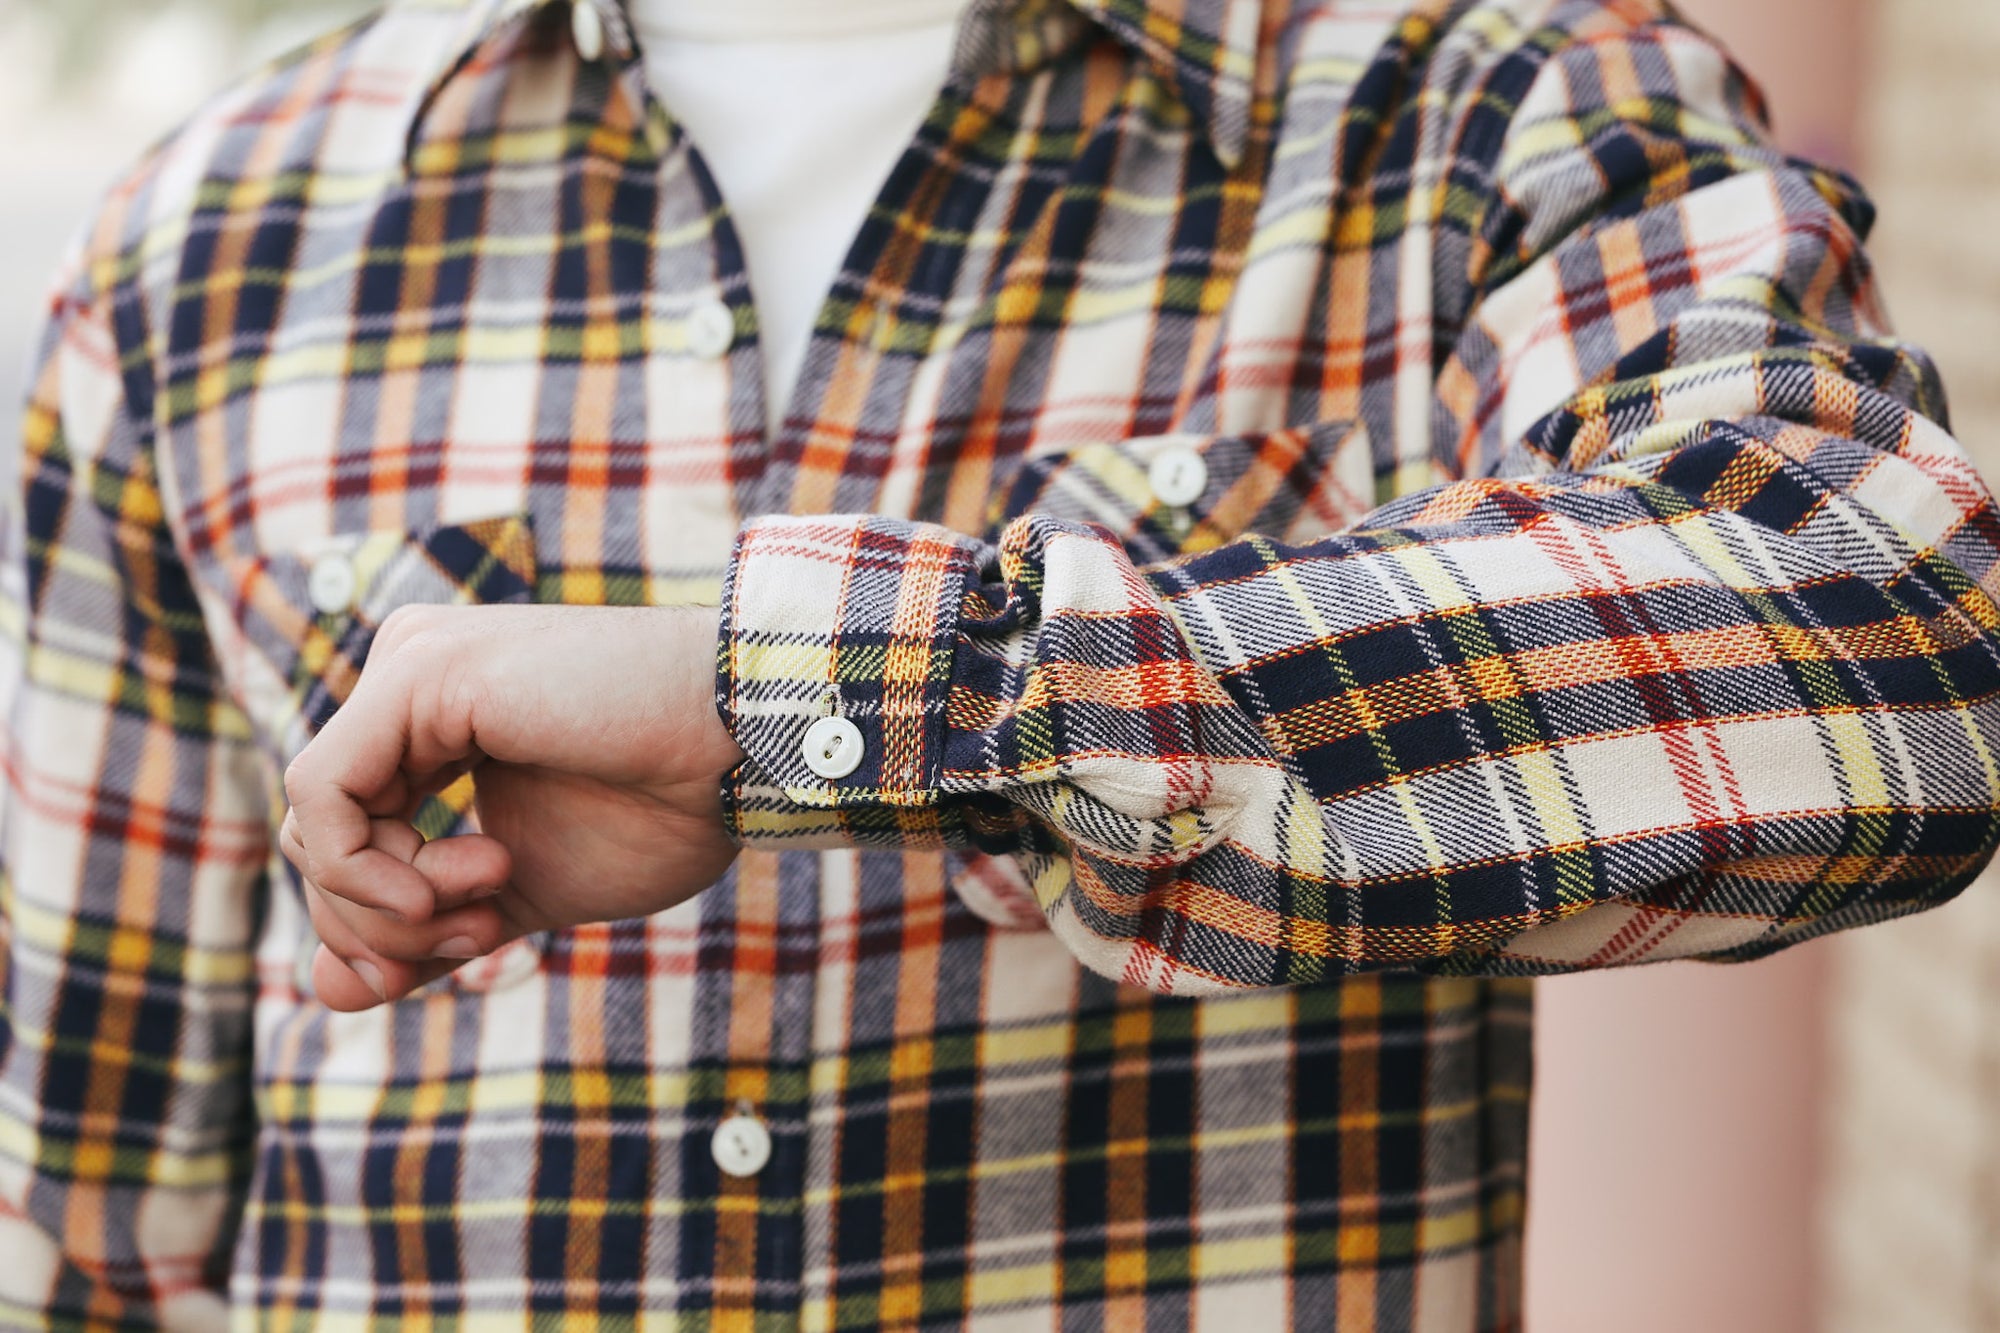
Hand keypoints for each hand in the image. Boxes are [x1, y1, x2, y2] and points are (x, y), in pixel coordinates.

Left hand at [280, 604, 744, 1011]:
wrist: (742, 751)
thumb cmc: (662, 808)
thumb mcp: (519, 890)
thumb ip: (424, 929)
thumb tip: (326, 991)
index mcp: (436, 719)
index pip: (348, 838)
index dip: (385, 924)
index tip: (478, 949)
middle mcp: (411, 678)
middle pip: (320, 837)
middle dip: (384, 925)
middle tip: (481, 940)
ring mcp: (411, 665)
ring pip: (315, 823)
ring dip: (389, 906)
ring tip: (491, 902)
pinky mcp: (418, 673)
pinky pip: (323, 797)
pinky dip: (368, 871)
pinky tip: (458, 887)